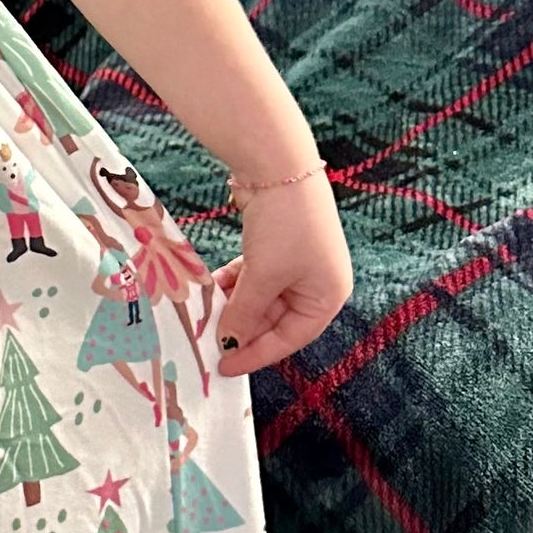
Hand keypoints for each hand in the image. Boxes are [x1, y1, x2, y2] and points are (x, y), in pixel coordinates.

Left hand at [211, 178, 351, 376]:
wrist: (279, 165)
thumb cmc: (283, 226)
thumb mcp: (263, 277)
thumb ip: (244, 314)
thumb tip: (228, 342)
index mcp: (328, 296)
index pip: (290, 339)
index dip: (255, 354)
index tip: (224, 367)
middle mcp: (317, 282)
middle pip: (274, 319)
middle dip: (241, 328)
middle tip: (207, 341)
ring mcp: (297, 263)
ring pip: (260, 298)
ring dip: (234, 306)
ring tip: (204, 315)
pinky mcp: (278, 245)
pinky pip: (254, 276)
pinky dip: (234, 283)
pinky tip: (210, 288)